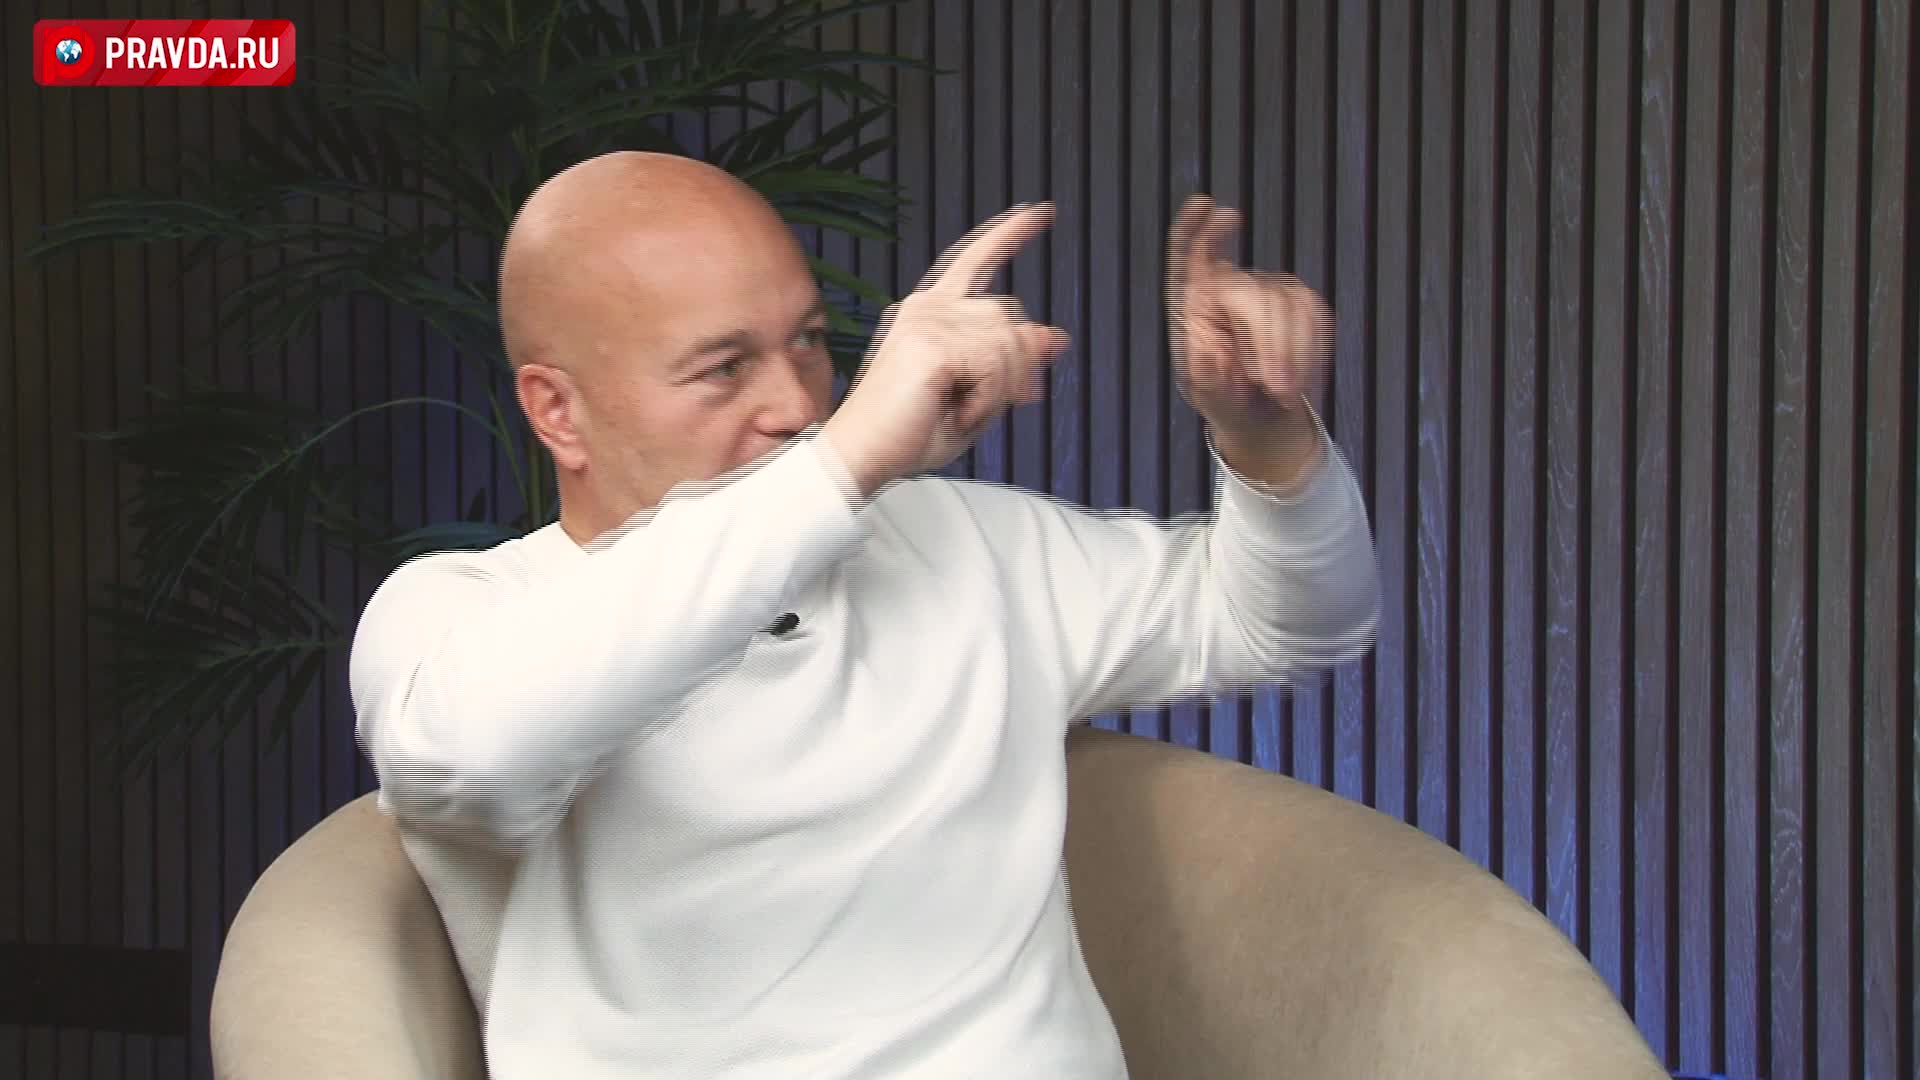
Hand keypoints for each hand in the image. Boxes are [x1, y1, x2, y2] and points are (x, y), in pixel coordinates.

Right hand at [824, 203, 1066, 495]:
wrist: (861, 455)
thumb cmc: (909, 432)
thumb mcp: (978, 395)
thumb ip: (1014, 362)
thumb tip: (1056, 336)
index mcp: (931, 311)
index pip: (976, 260)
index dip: (1010, 235)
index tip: (1042, 212)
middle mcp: (927, 307)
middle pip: (1009, 315)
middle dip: (1016, 364)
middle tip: (985, 405)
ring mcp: (927, 320)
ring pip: (1009, 342)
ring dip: (1000, 387)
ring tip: (961, 409)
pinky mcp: (932, 343)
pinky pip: (996, 366)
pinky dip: (988, 399)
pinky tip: (958, 411)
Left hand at [1166, 195, 1333, 461]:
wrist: (1261, 414)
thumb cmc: (1224, 398)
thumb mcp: (1208, 396)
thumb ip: (1205, 378)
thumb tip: (1205, 355)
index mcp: (1192, 302)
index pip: (1188, 254)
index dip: (1194, 228)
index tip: (1205, 204)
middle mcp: (1227, 285)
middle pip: (1248, 292)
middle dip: (1265, 342)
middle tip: (1272, 386)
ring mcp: (1266, 287)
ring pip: (1286, 303)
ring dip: (1290, 353)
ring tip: (1281, 390)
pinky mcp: (1299, 299)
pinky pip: (1314, 314)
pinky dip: (1310, 350)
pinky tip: (1299, 376)